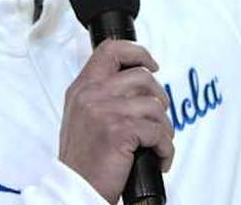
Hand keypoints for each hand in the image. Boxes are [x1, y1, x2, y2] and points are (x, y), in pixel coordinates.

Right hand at [59, 40, 174, 203]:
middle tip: (158, 119)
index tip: (152, 65)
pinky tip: (159, 158)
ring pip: (155, 106)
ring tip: (157, 144)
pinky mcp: (120, 131)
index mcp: (82, 88)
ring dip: (164, 128)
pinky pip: (158, 132)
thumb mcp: (82, 116)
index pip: (110, 50)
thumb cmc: (84, 160)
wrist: (75, 190)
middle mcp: (91, 95)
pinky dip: (165, 148)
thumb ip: (102, 94)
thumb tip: (139, 83)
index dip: (137, 52)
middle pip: (142, 77)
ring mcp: (105, 111)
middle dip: (159, 99)